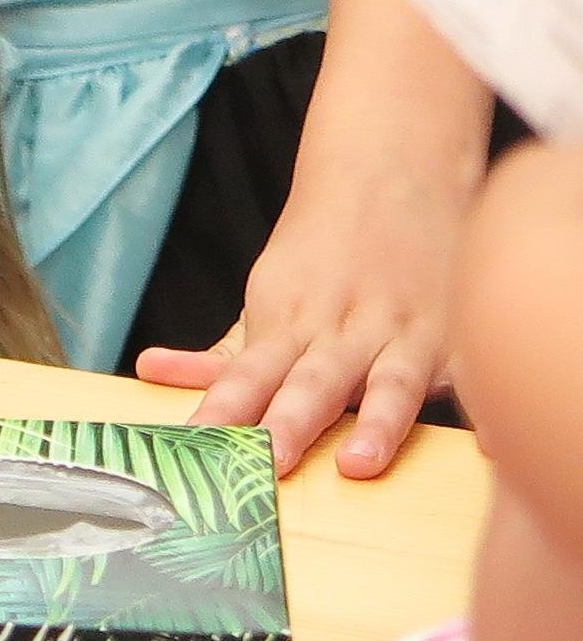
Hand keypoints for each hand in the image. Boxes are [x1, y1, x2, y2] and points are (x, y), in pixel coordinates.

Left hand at [137, 149, 472, 476]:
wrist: (389, 174)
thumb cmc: (323, 256)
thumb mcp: (270, 299)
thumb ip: (223, 351)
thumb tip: (148, 370)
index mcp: (289, 322)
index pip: (248, 373)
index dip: (226, 411)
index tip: (200, 446)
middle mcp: (343, 331)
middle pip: (312, 382)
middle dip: (290, 423)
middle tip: (267, 466)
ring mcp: (404, 334)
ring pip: (389, 383)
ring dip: (375, 424)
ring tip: (357, 465)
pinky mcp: (458, 337)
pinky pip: (475, 374)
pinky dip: (486, 407)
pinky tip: (492, 445)